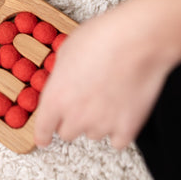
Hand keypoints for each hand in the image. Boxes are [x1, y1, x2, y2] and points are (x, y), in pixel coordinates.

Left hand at [34, 0, 173, 148]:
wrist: (137, 39)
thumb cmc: (103, 38)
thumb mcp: (67, 51)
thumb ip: (61, 75)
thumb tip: (64, 81)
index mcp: (56, 98)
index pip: (43, 128)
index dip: (43, 134)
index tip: (44, 138)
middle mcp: (75, 116)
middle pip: (67, 133)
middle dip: (73, 119)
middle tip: (84, 101)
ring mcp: (102, 125)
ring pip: (93, 135)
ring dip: (97, 121)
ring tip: (108, 96)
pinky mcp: (127, 128)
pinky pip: (117, 141)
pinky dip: (119, 130)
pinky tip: (121, 112)